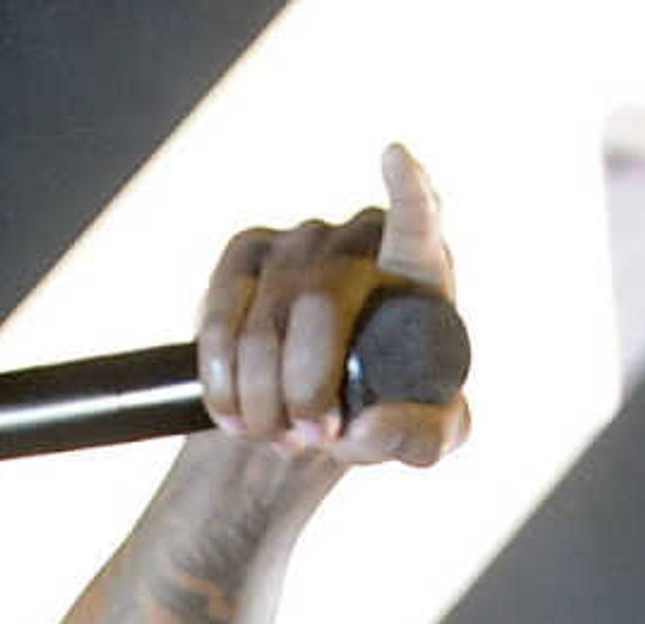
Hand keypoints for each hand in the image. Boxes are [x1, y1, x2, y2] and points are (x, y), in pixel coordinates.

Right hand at [195, 142, 466, 468]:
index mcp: (418, 268)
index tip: (396, 160)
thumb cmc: (379, 413)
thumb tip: (366, 423)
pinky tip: (233, 412)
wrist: (306, 415)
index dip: (408, 192)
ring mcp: (297, 242)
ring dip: (263, 398)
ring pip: (265, 324)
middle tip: (310, 437)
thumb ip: (417, 436)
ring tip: (278, 435)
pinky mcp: (243, 255)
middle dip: (306, 386)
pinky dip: (223, 378)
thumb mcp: (424, 441)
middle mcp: (357, 240)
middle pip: (321, 302)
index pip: (417, 219)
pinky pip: (219, 317)